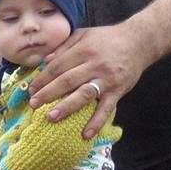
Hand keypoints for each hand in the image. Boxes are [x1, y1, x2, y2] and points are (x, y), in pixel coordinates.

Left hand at [28, 24, 153, 138]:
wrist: (139, 42)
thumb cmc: (107, 39)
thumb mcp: (84, 35)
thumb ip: (64, 46)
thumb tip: (45, 60)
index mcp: (84, 50)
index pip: (58, 66)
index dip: (43, 78)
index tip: (31, 89)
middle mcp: (94, 65)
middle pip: (67, 81)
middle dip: (48, 93)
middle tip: (33, 104)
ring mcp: (106, 80)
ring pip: (83, 95)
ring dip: (66, 107)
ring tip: (50, 117)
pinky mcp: (117, 92)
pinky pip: (105, 109)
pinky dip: (96, 123)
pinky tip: (85, 135)